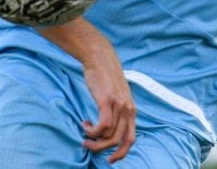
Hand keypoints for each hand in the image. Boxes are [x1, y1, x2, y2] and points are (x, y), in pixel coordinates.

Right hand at [79, 37, 136, 162]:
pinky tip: (84, 124)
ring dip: (93, 140)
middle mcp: (128, 109)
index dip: (122, 152)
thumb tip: (109, 128)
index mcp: (131, 110)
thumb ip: (118, 110)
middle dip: (104, 150)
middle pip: (120, 141)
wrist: (100, 58)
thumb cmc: (105, 77)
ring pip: (108, 136)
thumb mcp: (117, 95)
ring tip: (84, 133)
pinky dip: (91, 131)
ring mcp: (119, 105)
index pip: (131, 138)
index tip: (110, 159)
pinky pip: (102, 126)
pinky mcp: (107, 101)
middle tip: (89, 146)